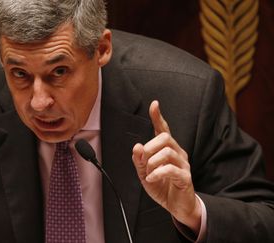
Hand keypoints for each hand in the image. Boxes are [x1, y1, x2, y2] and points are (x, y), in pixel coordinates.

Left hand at [132, 100, 200, 232]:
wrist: (176, 206)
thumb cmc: (161, 186)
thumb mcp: (144, 173)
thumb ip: (138, 160)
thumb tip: (137, 146)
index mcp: (166, 149)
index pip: (163, 129)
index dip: (158, 117)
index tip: (154, 105)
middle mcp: (177, 153)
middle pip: (165, 137)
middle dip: (149, 147)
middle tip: (143, 161)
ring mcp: (183, 164)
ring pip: (167, 151)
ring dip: (152, 162)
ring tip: (148, 173)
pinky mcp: (185, 177)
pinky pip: (171, 168)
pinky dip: (157, 172)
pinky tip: (152, 178)